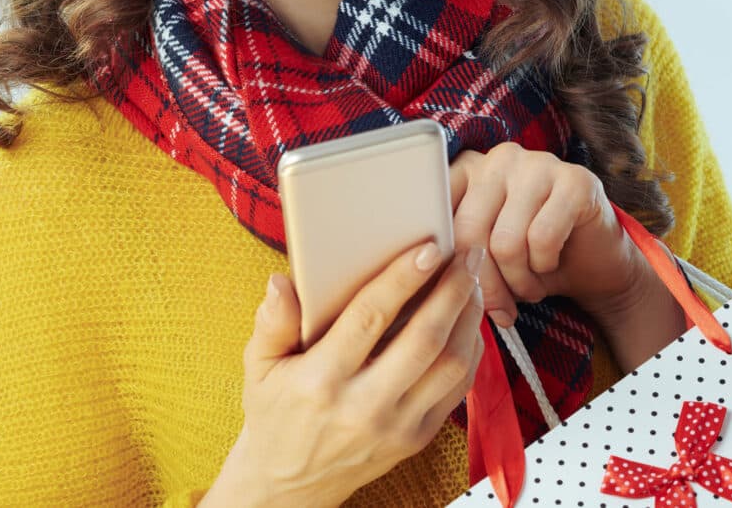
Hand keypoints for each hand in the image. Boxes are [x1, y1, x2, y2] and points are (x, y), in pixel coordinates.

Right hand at [203, 242, 485, 507]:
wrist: (290, 486)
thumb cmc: (276, 416)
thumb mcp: (259, 368)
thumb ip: (272, 323)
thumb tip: (281, 283)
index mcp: (321, 381)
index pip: (369, 319)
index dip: (402, 279)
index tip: (427, 248)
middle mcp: (363, 406)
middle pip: (424, 340)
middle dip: (453, 290)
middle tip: (467, 253)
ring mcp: (396, 426)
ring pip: (451, 364)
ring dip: (469, 317)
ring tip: (472, 281)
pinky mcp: (418, 439)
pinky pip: (458, 389)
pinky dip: (471, 350)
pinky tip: (468, 321)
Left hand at [449, 142, 640, 329]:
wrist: (593, 264)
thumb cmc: (529, 260)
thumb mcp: (482, 258)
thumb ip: (452, 255)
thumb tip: (422, 278)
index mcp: (468, 169)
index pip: (435, 211)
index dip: (440, 259)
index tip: (451, 289)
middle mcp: (500, 158)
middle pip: (469, 229)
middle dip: (484, 282)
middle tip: (500, 307)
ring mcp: (540, 164)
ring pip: (506, 240)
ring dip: (517, 281)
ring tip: (527, 288)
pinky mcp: (576, 180)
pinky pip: (543, 238)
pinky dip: (544, 266)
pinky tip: (550, 266)